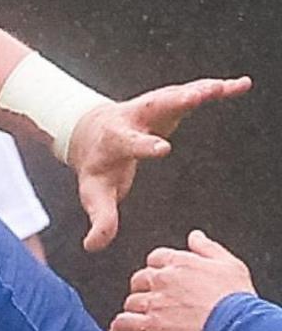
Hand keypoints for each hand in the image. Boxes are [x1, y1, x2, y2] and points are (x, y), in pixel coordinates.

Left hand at [66, 76, 249, 250]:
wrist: (89, 132)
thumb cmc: (97, 166)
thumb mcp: (94, 193)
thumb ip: (100, 219)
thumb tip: (94, 246)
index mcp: (115, 140)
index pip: (130, 142)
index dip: (145, 146)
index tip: (164, 149)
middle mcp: (134, 118)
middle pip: (155, 105)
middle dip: (176, 100)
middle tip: (199, 94)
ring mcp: (151, 107)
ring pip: (177, 94)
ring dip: (202, 89)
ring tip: (229, 86)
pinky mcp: (167, 103)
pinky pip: (193, 93)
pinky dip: (216, 89)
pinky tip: (241, 85)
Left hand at [110, 230, 254, 330]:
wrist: (238, 327)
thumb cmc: (237, 298)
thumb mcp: (230, 265)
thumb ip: (208, 248)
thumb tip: (194, 235)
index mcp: (180, 263)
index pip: (155, 258)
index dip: (158, 270)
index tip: (163, 280)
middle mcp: (163, 279)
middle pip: (140, 279)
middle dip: (145, 289)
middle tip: (155, 301)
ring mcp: (154, 303)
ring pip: (131, 302)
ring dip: (136, 309)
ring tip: (144, 319)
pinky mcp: (150, 326)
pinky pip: (123, 323)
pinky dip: (120, 329)